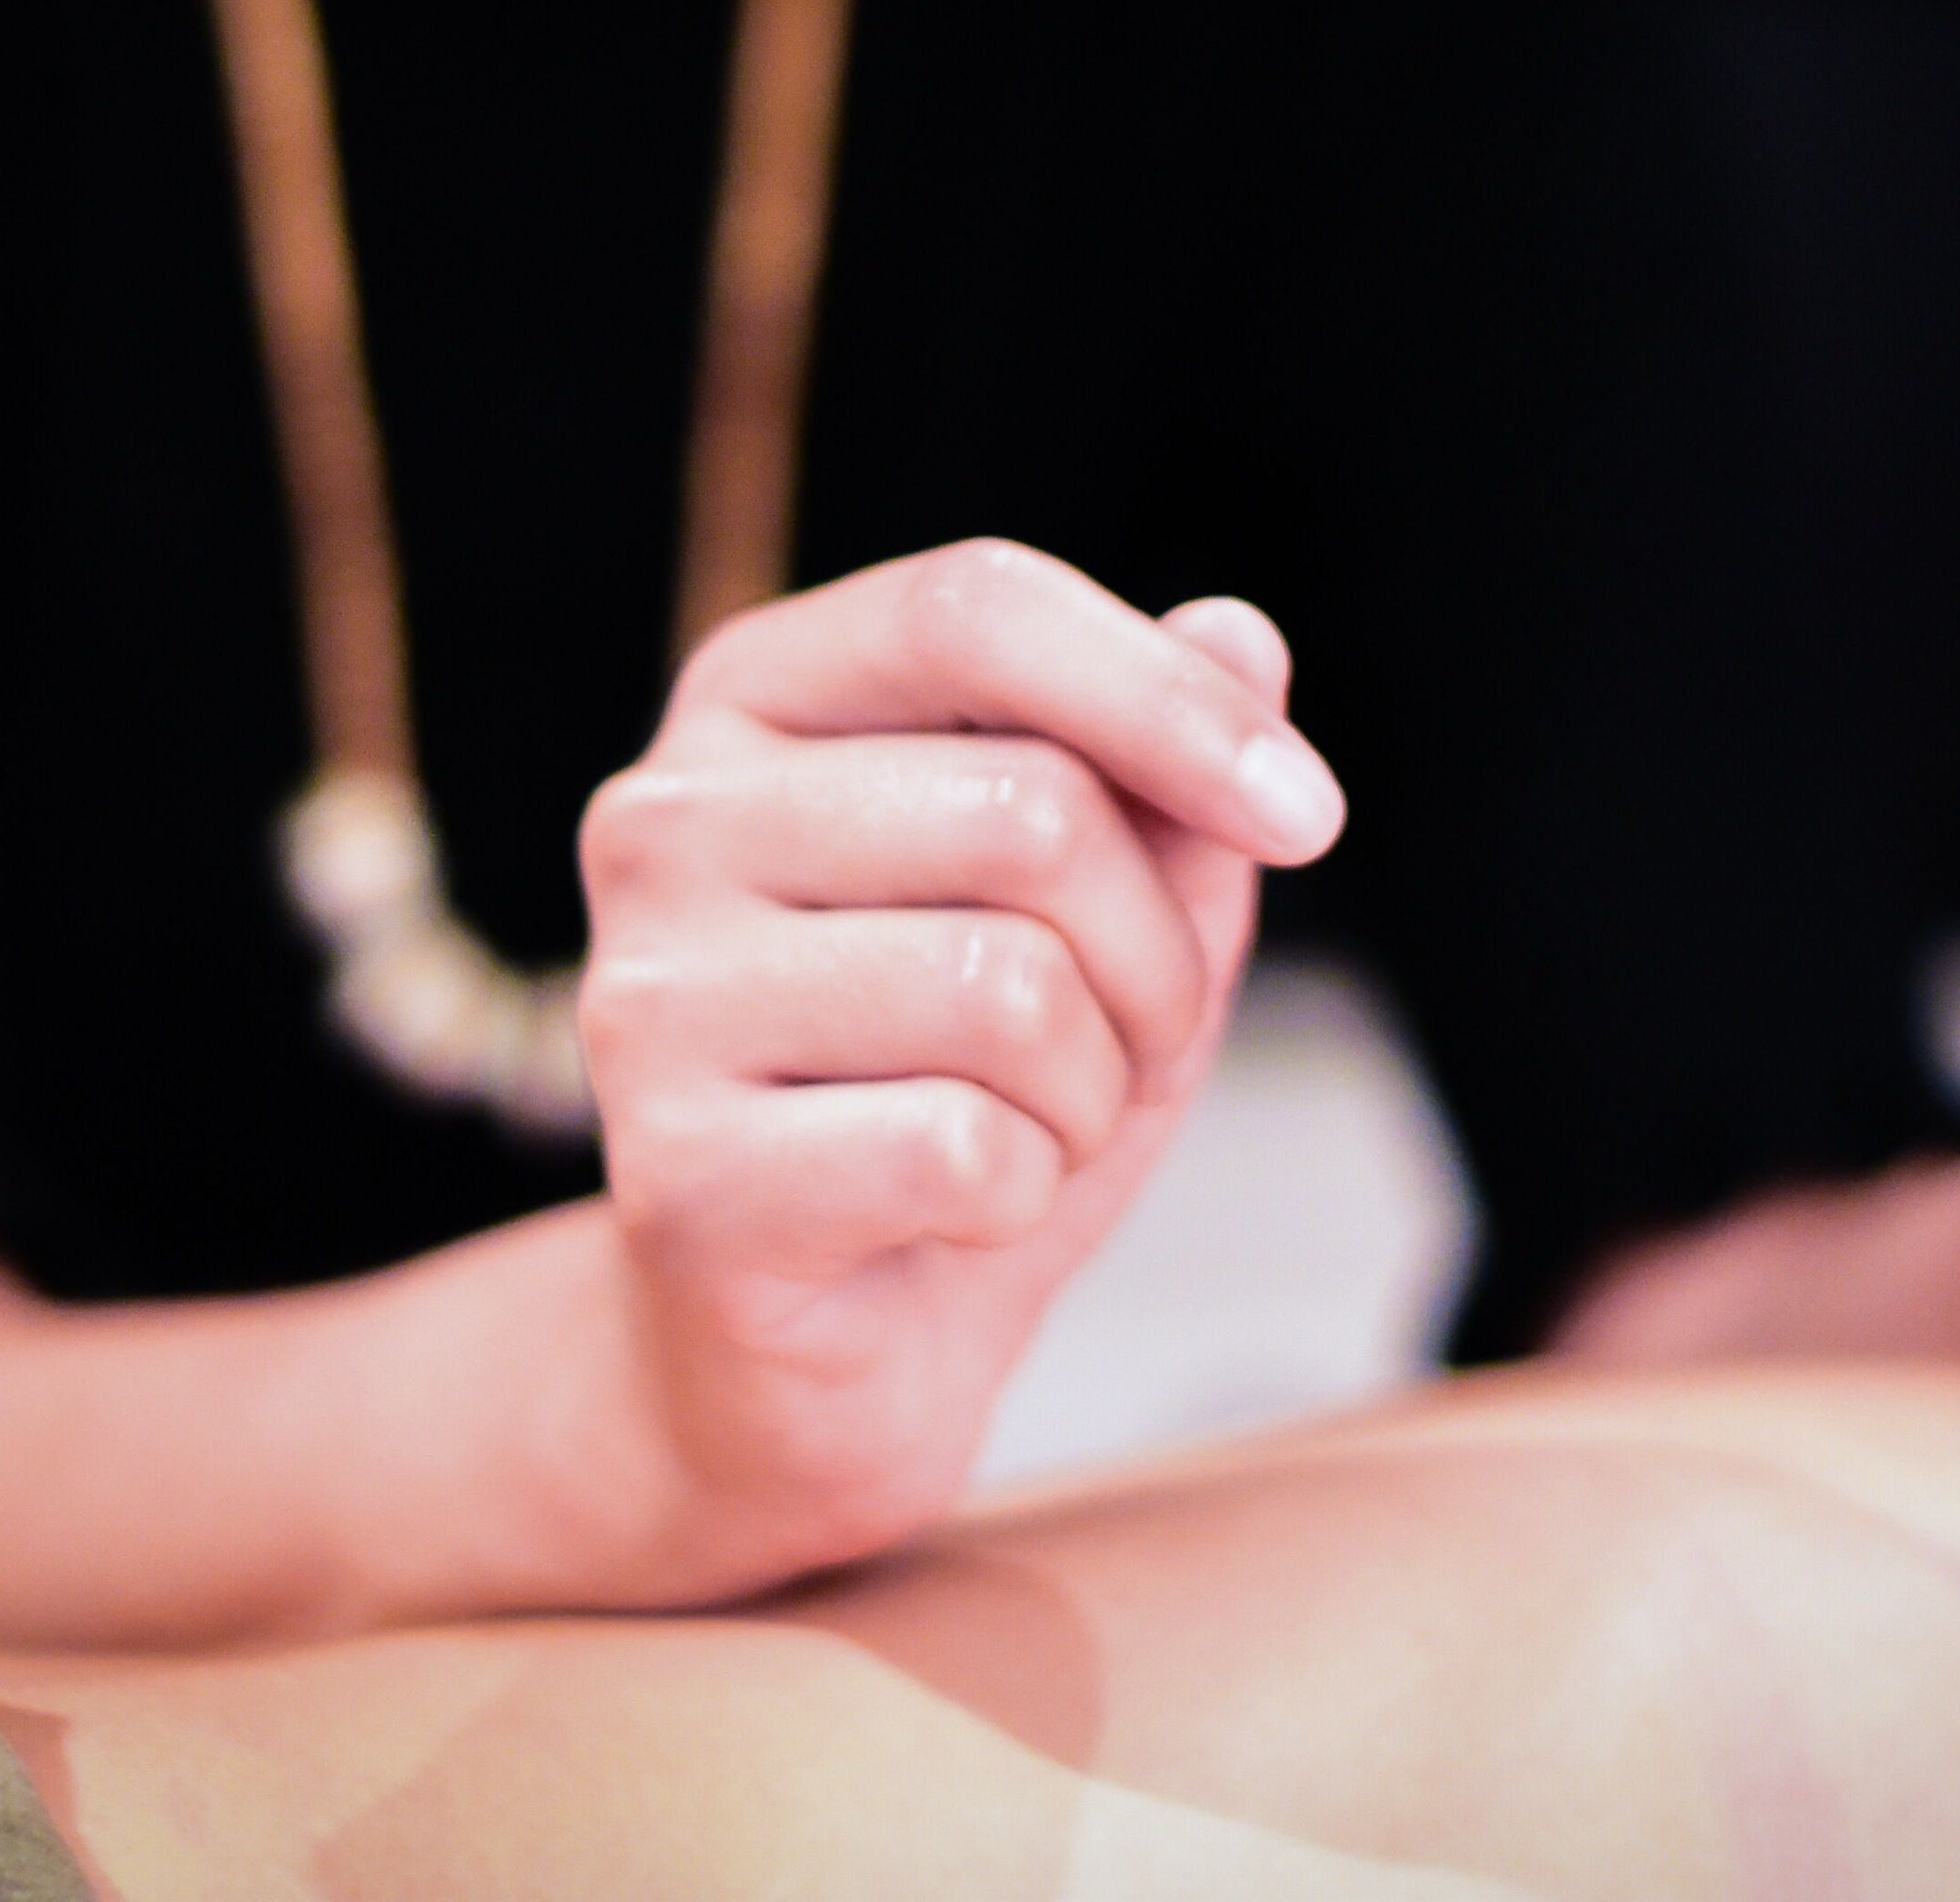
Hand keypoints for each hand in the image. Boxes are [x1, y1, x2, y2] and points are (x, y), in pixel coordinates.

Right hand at [575, 539, 1343, 1584]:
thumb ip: (1163, 773)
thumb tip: (1238, 633)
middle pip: (1030, 810)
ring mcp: (648, 997)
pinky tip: (963, 1210)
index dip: (1168, 700)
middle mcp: (664, 819)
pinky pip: (965, 1147)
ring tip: (1035, 1125)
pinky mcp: (674, 1176)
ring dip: (1096, 1086)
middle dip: (1154, 955)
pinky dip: (1029, 1193)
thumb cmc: (966, 1090)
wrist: (818, 1353)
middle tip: (1126, 1046)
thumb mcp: (1109, 916)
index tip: (1310, 819)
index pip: (972, 607)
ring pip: (1011, 986)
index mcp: (755, 701)